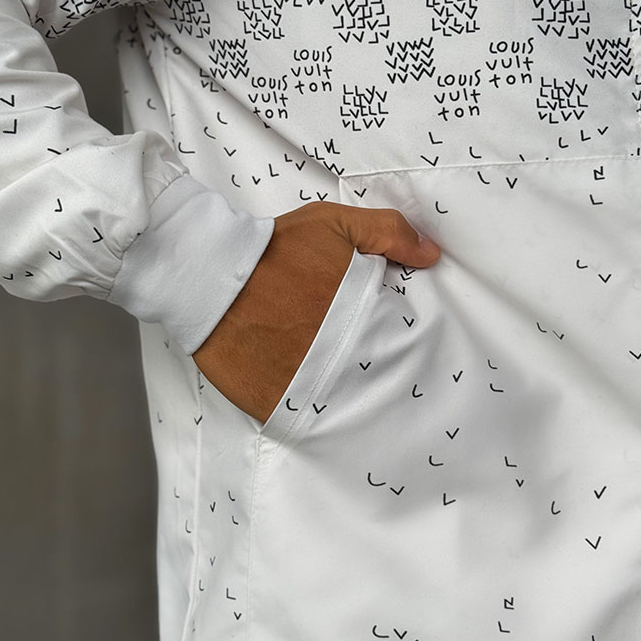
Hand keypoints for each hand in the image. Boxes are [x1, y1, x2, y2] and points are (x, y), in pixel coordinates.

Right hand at [191, 201, 440, 423]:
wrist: (209, 275)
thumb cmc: (274, 249)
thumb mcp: (334, 224)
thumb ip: (387, 234)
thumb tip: (431, 255)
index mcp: (364, 312)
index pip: (406, 335)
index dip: (405, 334)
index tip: (396, 329)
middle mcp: (345, 353)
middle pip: (383, 371)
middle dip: (381, 365)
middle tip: (364, 352)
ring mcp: (312, 382)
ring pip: (351, 398)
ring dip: (351, 388)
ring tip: (339, 371)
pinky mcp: (278, 406)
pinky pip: (310, 416)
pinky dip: (314, 407)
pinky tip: (312, 388)